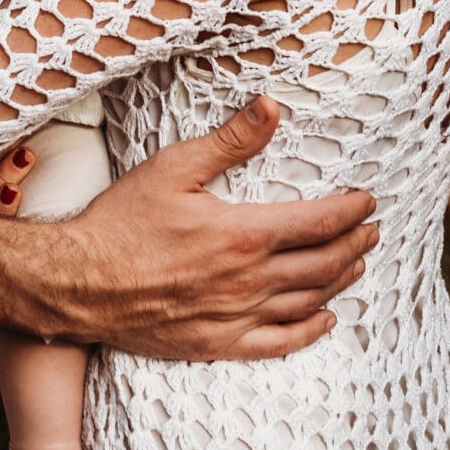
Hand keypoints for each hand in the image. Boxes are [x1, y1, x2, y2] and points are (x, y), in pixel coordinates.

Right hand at [44, 98, 375, 360]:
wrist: (78, 283)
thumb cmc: (121, 221)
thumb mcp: (174, 167)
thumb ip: (230, 140)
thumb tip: (273, 106)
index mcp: (243, 233)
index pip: (319, 221)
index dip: (350, 211)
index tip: (366, 200)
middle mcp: (249, 279)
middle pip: (324, 263)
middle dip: (355, 245)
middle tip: (371, 231)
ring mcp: (236, 316)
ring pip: (308, 301)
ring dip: (341, 281)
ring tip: (357, 265)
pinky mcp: (218, 342)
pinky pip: (279, 343)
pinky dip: (310, 331)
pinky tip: (326, 320)